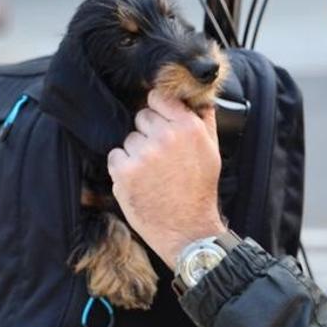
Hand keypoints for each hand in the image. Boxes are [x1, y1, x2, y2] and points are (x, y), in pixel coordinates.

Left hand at [108, 89, 224, 268]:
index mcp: (188, 127)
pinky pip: (115, 156)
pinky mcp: (124, 172)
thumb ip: (203, 120)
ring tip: (152, 173)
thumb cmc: (199, 190)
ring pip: (129, 139)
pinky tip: (140, 182)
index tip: (159, 122)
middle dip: (148, 133)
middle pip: (142, 117)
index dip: (157, 109)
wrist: (187, 229)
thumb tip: (196, 97)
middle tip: (160, 156)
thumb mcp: (211, 151)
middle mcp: (166, 136)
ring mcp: (143, 154)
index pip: (158, 98)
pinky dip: (123, 168)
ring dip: (136, 152)